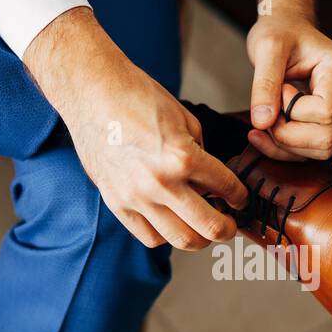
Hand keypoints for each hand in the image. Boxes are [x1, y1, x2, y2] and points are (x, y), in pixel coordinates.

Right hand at [25, 7, 247, 249]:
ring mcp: (136, 197)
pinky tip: (171, 223)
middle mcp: (161, 182)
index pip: (226, 188)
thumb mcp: (184, 118)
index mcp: (183, 157)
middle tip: (230, 225)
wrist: (91, 92)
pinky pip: (149, 237)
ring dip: (199, 238)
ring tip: (202, 229)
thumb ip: (201, 153)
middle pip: (209, 227)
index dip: (240, 197)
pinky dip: (166, 235)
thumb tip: (209, 180)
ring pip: (180, 239)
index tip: (240, 199)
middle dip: (227, 229)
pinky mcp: (116, 203)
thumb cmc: (137, 97)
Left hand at [245, 0, 331, 161]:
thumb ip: (264, 84)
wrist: (285, 27)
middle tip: (268, 109)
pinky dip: (284, 149)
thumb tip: (263, 122)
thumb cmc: (280, 31)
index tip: (280, 88)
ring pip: (321, 149)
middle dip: (288, 135)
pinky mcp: (325, 122)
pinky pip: (310, 151)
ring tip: (266, 118)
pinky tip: (263, 132)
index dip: (293, 110)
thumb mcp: (267, 48)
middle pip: (326, 138)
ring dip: (286, 145)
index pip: (325, 112)